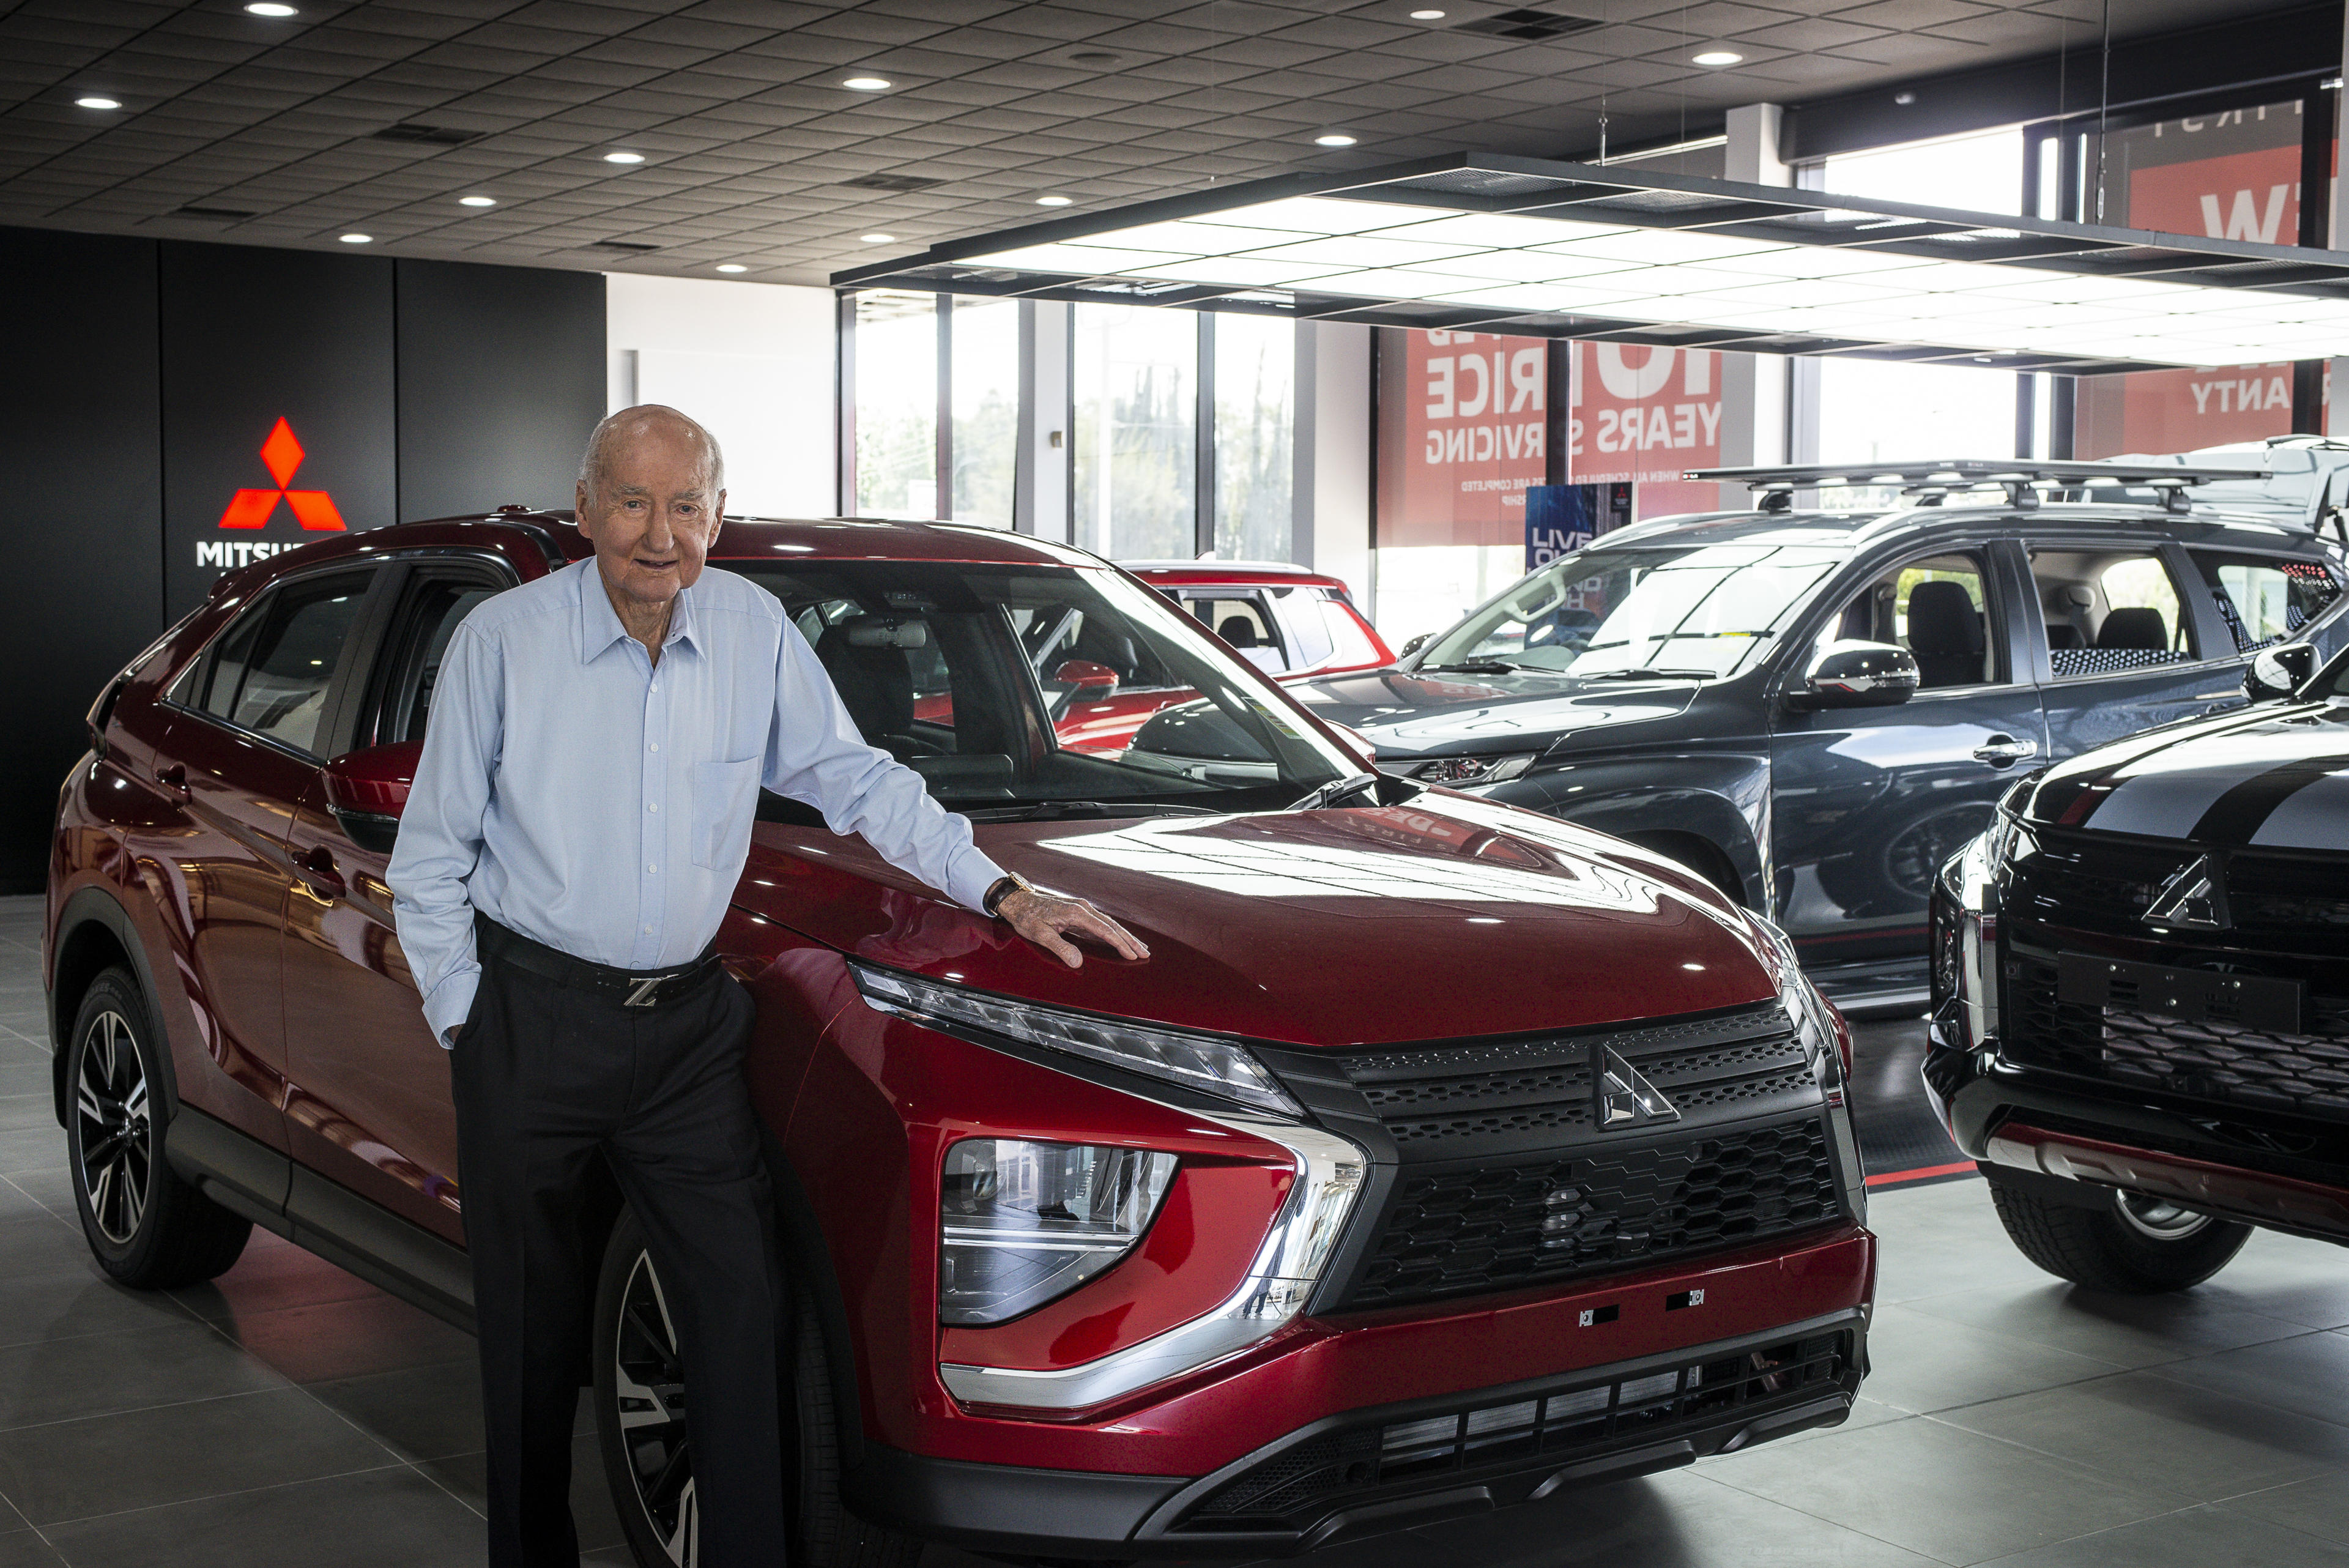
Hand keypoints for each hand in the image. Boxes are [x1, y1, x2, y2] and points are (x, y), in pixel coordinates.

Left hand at [999, 887, 1149, 967]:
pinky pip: (1101, 923)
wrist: (1018, 901)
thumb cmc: (1027, 917)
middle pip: (1112, 925)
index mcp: (1076, 913)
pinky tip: (1119, 938)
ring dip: (1124, 936)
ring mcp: (1082, 909)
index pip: (1104, 930)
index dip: (1119, 944)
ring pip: (1109, 923)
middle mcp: (1083, 908)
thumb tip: (1078, 963)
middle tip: (1145, 953)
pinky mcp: (1079, 912)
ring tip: (1139, 947)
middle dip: (1130, 940)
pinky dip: (1113, 931)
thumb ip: (1060, 948)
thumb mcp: (1040, 934)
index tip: (1132, 955)